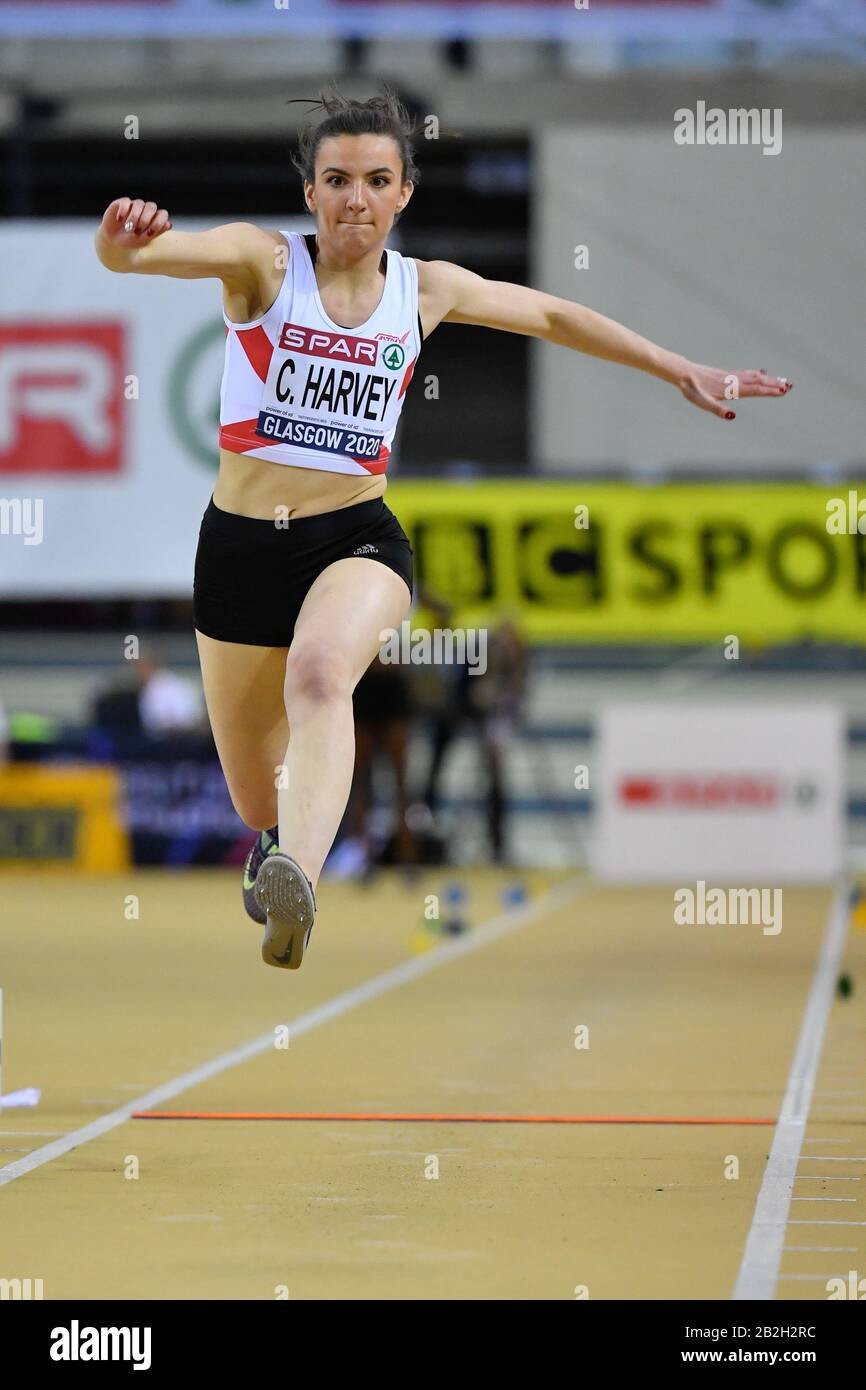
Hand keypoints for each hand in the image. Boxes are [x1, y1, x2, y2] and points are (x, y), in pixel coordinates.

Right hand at [99, 197, 171, 248]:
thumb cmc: (130, 241)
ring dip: (134, 217)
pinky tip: (120, 220)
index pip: (162, 214)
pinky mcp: (121, 203)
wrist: (113, 242)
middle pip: (152, 206)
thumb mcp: (143, 240)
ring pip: (139, 203)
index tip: (150, 233)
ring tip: (128, 228)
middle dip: (145, 219)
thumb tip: (169, 224)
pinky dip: (123, 211)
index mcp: (154, 219)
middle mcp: (145, 210)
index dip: (158, 222)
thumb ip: (155, 232)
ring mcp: (134, 205)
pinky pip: (125, 202)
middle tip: (137, 231)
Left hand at [676, 362, 791, 419]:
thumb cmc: (692, 390)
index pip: (754, 390)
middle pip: (758, 382)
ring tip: (782, 380)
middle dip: (774, 384)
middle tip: (790, 386)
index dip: (769, 390)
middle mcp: (733, 381)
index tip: (783, 391)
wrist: (683, 373)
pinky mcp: (726, 375)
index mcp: (730, 389)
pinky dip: (758, 374)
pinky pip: (746, 374)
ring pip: (754, 376)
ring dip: (769, 379)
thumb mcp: (702, 403)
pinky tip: (762, 373)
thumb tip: (733, 416)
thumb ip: (718, 410)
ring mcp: (731, 377)